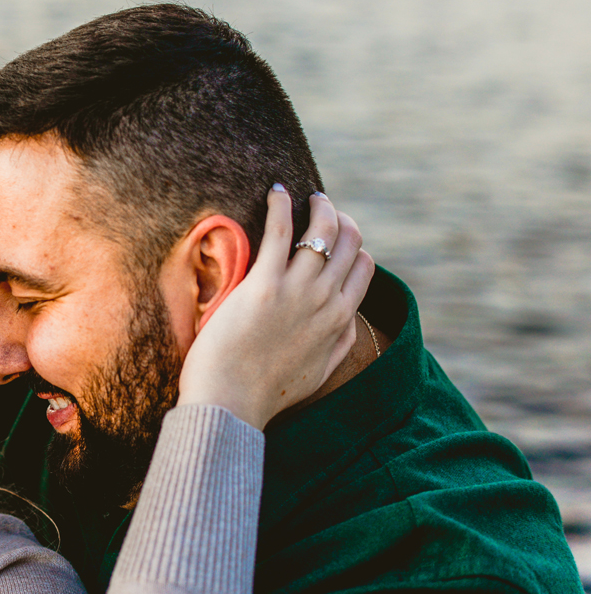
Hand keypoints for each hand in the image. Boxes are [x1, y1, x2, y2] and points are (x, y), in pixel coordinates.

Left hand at [176, 187, 374, 429]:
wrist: (231, 402)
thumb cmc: (265, 393)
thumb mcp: (318, 374)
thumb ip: (339, 346)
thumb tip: (349, 323)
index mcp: (340, 321)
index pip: (363, 268)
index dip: (354, 247)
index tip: (337, 238)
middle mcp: (326, 300)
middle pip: (349, 243)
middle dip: (341, 219)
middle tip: (322, 208)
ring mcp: (297, 290)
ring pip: (323, 230)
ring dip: (318, 205)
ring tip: (306, 196)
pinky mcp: (264, 284)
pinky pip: (282, 230)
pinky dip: (281, 204)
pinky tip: (277, 191)